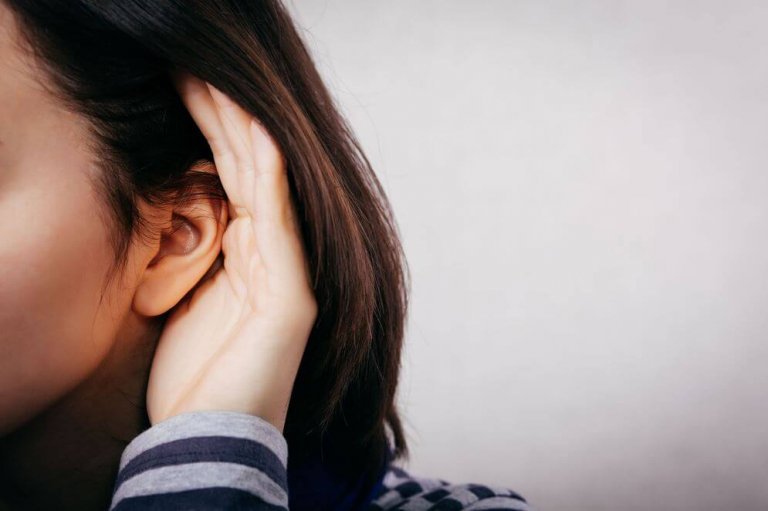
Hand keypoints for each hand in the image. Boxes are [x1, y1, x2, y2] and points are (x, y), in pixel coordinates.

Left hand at [144, 70, 317, 433]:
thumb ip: (192, 253)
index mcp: (248, 256)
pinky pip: (280, 217)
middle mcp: (275, 255)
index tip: (180, 86)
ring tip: (208, 79)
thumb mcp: (181, 302)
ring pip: (266, 181)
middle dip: (219, 114)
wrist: (212, 439)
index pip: (231, 175)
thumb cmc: (196, 379)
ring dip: (237, 127)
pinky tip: (253, 130)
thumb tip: (180, 209)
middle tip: (189, 65)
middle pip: (249, 167)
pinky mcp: (291, 294)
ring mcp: (288, 272)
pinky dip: (269, 170)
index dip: (207, 129)